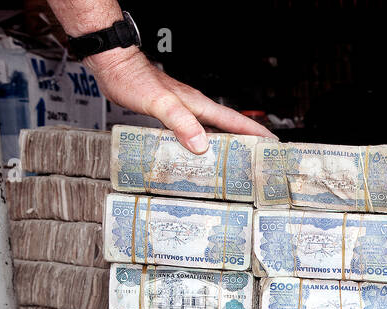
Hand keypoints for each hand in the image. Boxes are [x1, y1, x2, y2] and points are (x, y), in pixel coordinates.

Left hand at [87, 47, 273, 152]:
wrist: (113, 66)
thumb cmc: (133, 80)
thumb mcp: (160, 103)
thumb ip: (181, 123)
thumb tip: (201, 145)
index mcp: (199, 105)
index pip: (235, 121)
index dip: (255, 133)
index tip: (273, 143)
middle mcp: (195, 108)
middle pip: (228, 128)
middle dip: (246, 143)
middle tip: (259, 161)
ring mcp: (184, 111)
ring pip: (211, 132)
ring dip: (224, 146)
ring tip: (234, 164)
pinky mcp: (171, 115)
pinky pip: (193, 134)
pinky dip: (201, 145)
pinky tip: (198, 155)